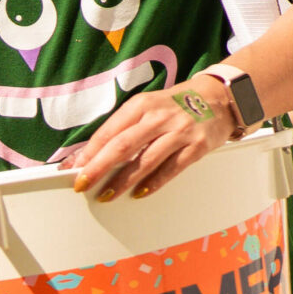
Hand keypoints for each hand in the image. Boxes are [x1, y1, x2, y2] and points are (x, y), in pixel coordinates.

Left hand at [66, 77, 233, 202]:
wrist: (218, 97)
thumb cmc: (173, 106)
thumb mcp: (146, 108)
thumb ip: (122, 128)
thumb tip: (90, 155)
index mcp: (141, 105)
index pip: (108, 131)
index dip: (89, 152)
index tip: (74, 169)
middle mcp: (159, 116)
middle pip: (122, 145)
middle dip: (99, 167)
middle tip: (82, 184)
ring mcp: (180, 131)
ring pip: (146, 160)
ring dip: (124, 181)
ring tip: (107, 195)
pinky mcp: (198, 146)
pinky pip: (172, 168)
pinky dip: (154, 183)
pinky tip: (140, 193)